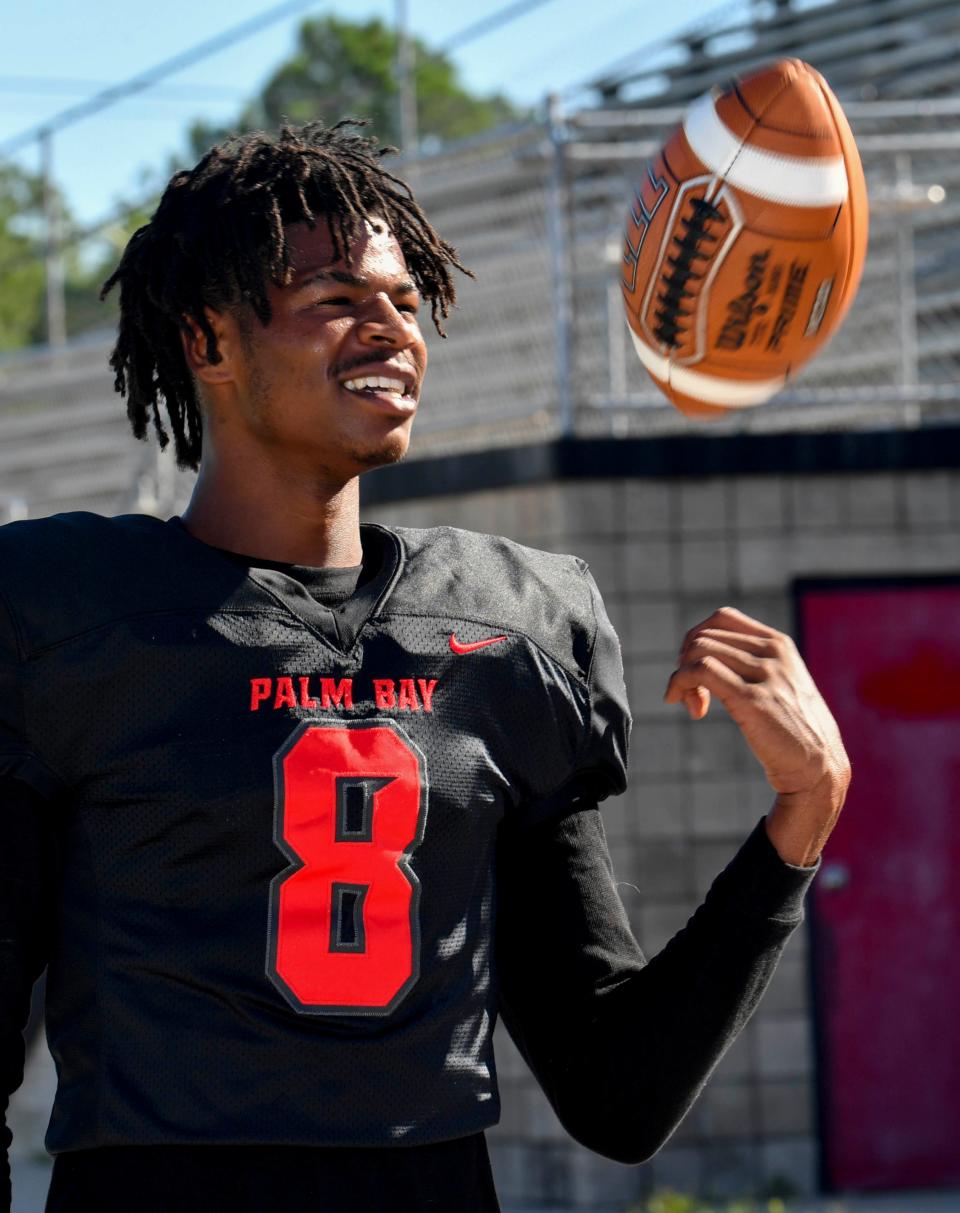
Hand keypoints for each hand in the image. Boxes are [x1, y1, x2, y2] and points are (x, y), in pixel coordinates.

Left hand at [664, 606, 850, 863]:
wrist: (819, 768)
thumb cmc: (792, 731)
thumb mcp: (779, 685)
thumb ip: (753, 665)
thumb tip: (704, 656)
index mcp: (779, 644)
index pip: (722, 618)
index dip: (697, 639)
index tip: (693, 668)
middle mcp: (774, 652)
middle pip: (704, 635)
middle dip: (685, 662)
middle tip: (689, 695)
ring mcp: (765, 674)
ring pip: (698, 650)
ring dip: (681, 677)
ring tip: (691, 705)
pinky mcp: (752, 699)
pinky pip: (701, 671)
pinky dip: (681, 683)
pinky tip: (688, 707)